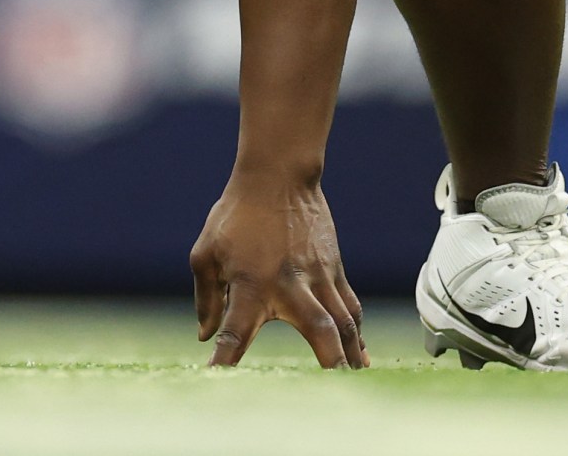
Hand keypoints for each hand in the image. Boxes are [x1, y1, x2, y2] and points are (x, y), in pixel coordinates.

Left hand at [189, 170, 366, 368]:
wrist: (279, 176)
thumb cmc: (236, 215)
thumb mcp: (207, 252)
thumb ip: (207, 297)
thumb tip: (206, 336)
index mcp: (251, 284)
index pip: (235, 331)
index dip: (226, 358)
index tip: (216, 380)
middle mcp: (289, 285)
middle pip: (318, 329)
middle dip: (328, 362)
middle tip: (334, 392)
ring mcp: (318, 277)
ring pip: (344, 322)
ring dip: (351, 354)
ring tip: (357, 382)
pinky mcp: (334, 270)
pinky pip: (350, 307)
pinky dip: (357, 333)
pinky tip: (361, 356)